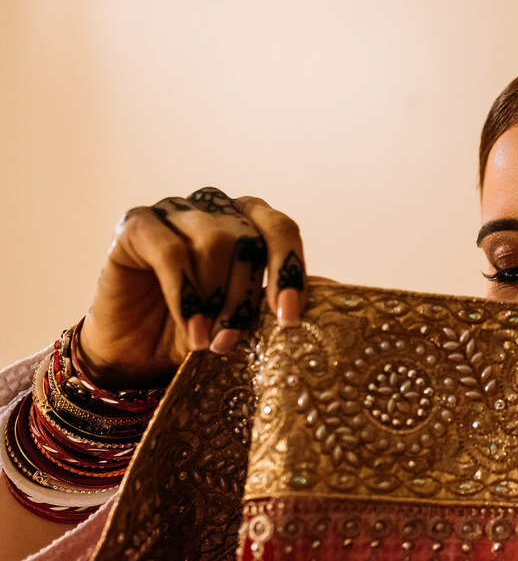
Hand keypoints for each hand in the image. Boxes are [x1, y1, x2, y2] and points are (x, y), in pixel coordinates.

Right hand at [77, 187, 306, 388]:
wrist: (140, 353)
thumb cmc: (202, 330)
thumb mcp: (252, 320)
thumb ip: (287, 300)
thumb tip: (338, 295)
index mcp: (250, 220)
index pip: (281, 229)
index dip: (288, 270)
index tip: (288, 318)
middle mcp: (215, 208)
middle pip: (248, 240)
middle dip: (245, 297)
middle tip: (232, 340)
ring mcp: (174, 211)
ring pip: (213, 242)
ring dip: (215, 298)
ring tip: (209, 341)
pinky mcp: (136, 226)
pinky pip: (169, 251)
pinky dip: (184, 295)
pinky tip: (192, 331)